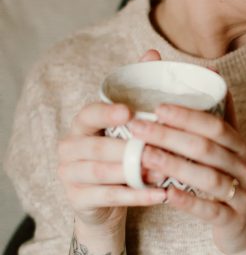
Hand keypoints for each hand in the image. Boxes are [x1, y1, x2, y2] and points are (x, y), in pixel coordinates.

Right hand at [57, 49, 166, 227]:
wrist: (105, 202)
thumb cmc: (121, 154)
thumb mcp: (128, 125)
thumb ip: (137, 90)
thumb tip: (153, 53)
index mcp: (81, 125)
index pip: (88, 114)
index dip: (106, 113)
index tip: (128, 111)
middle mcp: (70, 147)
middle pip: (97, 147)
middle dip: (130, 149)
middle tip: (160, 148)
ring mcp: (70, 175)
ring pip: (103, 173)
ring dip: (135, 172)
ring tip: (166, 172)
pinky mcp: (79, 200)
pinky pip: (110, 198)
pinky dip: (138, 196)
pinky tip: (162, 195)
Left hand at [128, 94, 245, 254]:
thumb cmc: (230, 178)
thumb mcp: (228, 147)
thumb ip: (218, 113)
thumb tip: (211, 71)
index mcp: (239, 145)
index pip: (215, 125)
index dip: (187, 115)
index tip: (156, 107)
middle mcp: (242, 166)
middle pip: (207, 148)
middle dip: (170, 136)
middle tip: (137, 128)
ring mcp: (240, 194)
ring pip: (208, 178)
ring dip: (174, 166)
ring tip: (145, 157)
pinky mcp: (233, 220)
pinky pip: (210, 210)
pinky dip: (188, 202)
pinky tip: (166, 194)